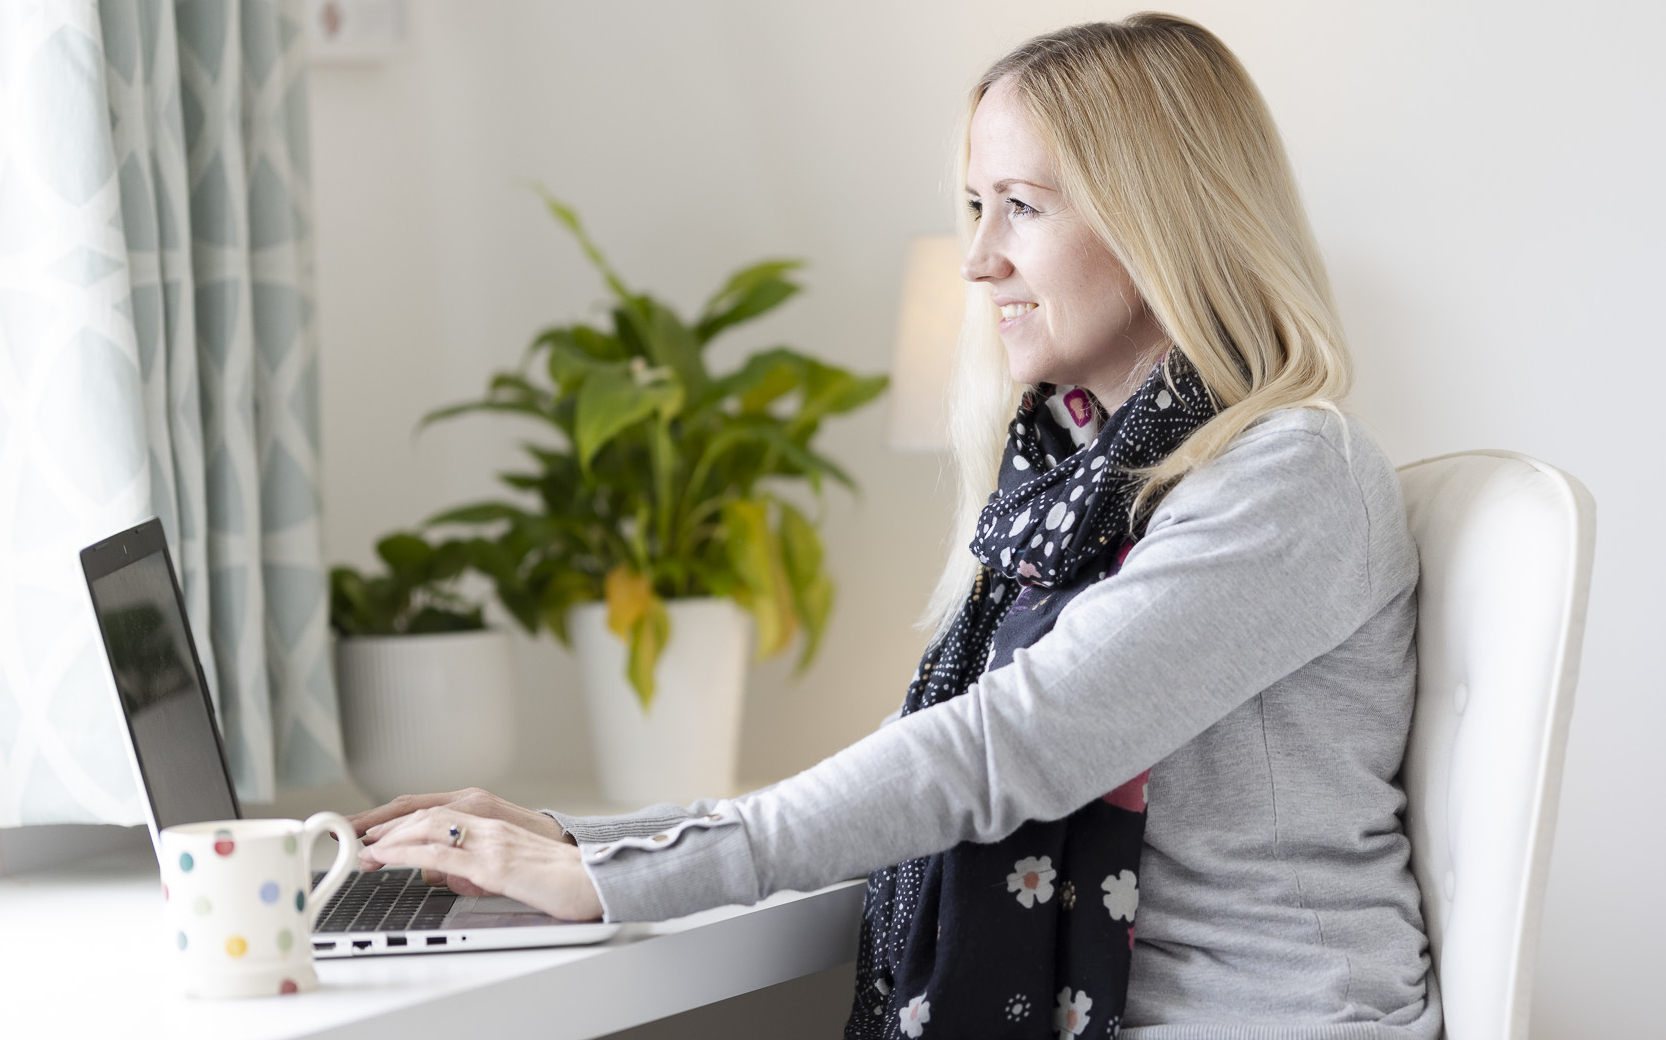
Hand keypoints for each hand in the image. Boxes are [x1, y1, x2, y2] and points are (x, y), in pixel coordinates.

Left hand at [348, 788, 577, 893]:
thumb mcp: (511, 867)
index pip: (436, 812)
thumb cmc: (558, 879)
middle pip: (426, 812)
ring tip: (365, 851)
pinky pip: (441, 853)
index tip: (375, 831)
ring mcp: (490, 841)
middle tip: (359, 839)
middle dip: (388, 824)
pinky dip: (407, 853)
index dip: (401, 819)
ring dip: (391, 837)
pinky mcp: (493, 864)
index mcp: (492, 824)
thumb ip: (479, 865)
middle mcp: (488, 825)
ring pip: (428, 826)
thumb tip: (451, 874)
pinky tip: (388, 859)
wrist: (594, 881)